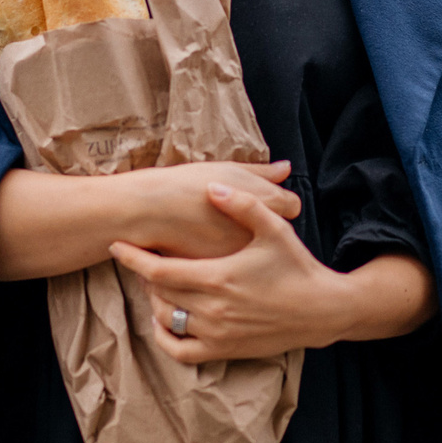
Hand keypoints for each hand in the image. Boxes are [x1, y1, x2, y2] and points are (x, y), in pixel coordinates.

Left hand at [111, 184, 435, 362]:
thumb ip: (242, 205)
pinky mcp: (224, 350)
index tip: (117, 246)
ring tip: (158, 284)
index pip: (158, 270)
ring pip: (165, 320)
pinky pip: (180, 351)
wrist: (322, 310)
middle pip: (158, 294)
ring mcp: (216, 333)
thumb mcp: (274, 229)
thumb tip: (211, 187)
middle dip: (144, 275)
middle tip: (143, 258)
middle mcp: (212, 309)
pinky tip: (164, 322)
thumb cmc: (297, 266)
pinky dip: (165, 338)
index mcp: (218, 277)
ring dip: (155, 302)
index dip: (133, 258)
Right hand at [113, 161, 300, 259]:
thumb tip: (285, 168)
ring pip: (257, 252)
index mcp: (263, 201)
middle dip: (263, 226)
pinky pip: (236, 267)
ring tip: (222, 232)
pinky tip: (212, 247)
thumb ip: (261, 172)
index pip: (292, 205)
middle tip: (239, 217)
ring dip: (248, 246)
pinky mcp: (222, 274)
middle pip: (275, 230)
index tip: (262, 201)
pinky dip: (228, 260)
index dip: (277, 202)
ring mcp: (242, 256)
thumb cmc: (188, 184)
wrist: (150, 212)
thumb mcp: (227, 170)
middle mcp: (259, 231)